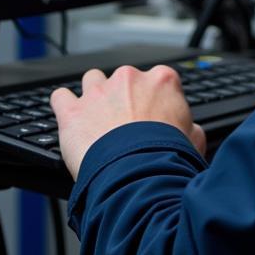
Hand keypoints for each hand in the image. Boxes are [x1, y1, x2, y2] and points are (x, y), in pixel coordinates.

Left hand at [51, 65, 206, 179]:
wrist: (139, 176)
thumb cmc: (168, 159)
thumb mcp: (194, 141)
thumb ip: (190, 127)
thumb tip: (191, 130)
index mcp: (162, 80)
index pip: (159, 80)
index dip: (155, 101)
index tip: (153, 118)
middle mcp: (129, 78)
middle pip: (124, 80)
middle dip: (125, 99)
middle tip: (127, 128)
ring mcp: (98, 92)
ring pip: (92, 80)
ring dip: (94, 97)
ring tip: (97, 122)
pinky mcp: (73, 111)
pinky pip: (61, 97)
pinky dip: (64, 106)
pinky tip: (70, 119)